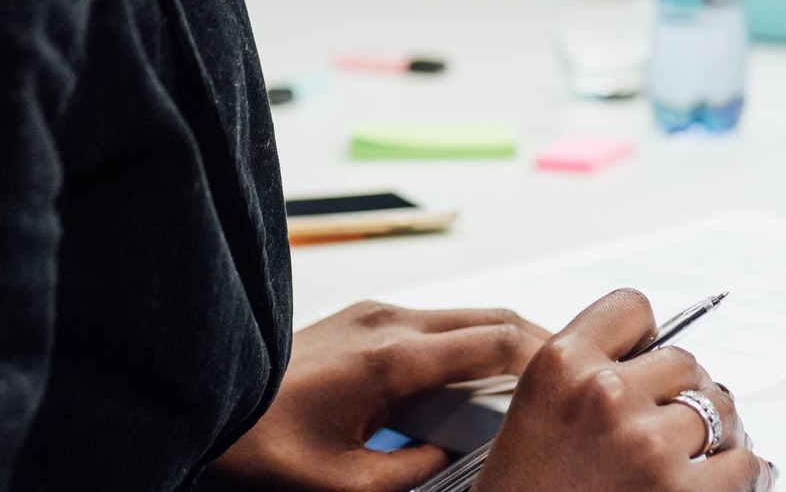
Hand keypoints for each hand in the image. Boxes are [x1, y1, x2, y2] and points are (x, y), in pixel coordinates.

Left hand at [208, 301, 547, 491]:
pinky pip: (436, 322)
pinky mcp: (366, 316)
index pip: (497, 341)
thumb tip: (455, 459)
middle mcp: (390, 321)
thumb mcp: (344, 484)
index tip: (578, 378)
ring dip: (505, 343)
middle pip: (493, 317)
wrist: (207, 400)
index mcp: (393, 359)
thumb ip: (412, 473)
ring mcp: (377, 312)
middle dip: (541, 344)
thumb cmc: (262, 443)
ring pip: (467, 315)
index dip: (547, 358)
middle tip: (573, 377)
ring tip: (532, 383)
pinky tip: (474, 378)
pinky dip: (469, 343)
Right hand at [475, 289, 774, 491]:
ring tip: (703, 454)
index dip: (645, 337)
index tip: (648, 357)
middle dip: (684, 393)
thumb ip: (587, 377)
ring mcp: (647, 445)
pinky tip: (733, 480)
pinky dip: (747, 474)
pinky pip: (745, 465)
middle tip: (674, 422)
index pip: (632, 307)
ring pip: (720, 408)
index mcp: (561, 366)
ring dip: (719, 432)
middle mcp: (605, 395)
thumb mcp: (535, 415)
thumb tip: (656, 363)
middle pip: (684, 361)